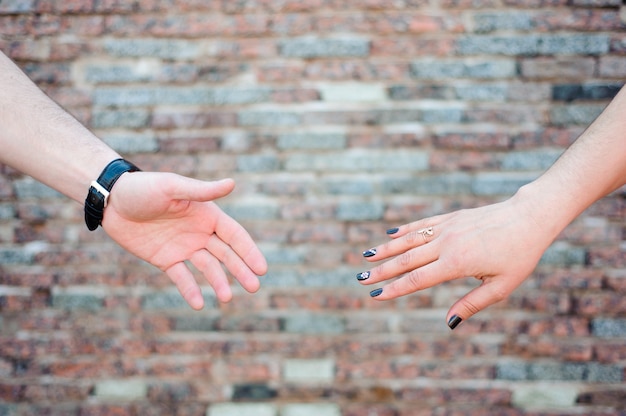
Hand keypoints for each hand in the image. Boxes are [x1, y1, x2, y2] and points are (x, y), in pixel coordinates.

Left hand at [101, 172, 267, 309]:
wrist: (111, 200)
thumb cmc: (143, 188)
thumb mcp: (172, 187)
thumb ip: (201, 191)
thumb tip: (232, 184)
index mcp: (207, 214)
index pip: (235, 236)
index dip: (249, 251)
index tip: (262, 269)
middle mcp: (199, 232)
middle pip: (226, 254)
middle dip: (241, 270)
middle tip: (254, 287)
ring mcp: (184, 247)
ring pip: (208, 268)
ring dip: (219, 282)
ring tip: (226, 299)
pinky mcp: (166, 259)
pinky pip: (182, 277)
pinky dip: (191, 290)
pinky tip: (199, 303)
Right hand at [358, 194, 554, 328]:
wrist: (530, 216)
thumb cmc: (520, 255)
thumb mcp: (501, 286)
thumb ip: (472, 304)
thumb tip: (449, 323)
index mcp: (457, 263)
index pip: (417, 279)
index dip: (395, 289)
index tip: (376, 295)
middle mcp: (446, 243)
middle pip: (406, 259)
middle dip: (382, 270)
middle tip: (360, 278)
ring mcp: (447, 227)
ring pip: (409, 239)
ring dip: (386, 248)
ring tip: (367, 256)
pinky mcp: (451, 217)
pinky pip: (423, 224)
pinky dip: (405, 230)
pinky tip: (391, 233)